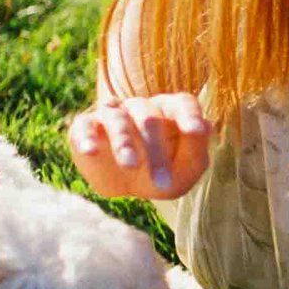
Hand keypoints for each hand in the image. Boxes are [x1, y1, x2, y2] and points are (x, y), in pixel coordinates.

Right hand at [68, 94, 212, 200]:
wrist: (126, 184)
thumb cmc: (164, 172)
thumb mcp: (185, 170)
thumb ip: (197, 151)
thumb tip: (205, 126)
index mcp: (170, 112)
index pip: (182, 103)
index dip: (188, 115)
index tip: (195, 131)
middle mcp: (141, 108)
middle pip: (149, 118)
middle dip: (156, 150)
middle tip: (161, 182)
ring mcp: (112, 115)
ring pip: (118, 120)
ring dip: (124, 143)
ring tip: (130, 166)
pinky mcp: (85, 127)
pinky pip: (84, 127)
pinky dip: (86, 137)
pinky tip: (90, 151)